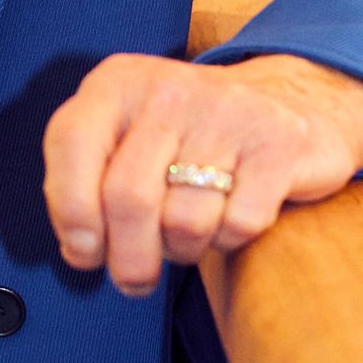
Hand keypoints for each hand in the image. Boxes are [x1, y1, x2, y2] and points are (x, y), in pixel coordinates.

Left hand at [42, 52, 362, 294]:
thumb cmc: (191, 137)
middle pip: (127, 198)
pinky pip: (238, 225)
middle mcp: (168, 89)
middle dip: (128, 259)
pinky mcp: (277, 143)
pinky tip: (230, 216)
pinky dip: (229, 240)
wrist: (292, 101)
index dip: (70, 212)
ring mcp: (226, 112)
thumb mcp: (128, 137)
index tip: (84, 252)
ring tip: (189, 232)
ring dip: (183, 250)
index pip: (71, 144)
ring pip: (184, 222)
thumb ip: (88, 183)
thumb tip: (79, 250)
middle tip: (136, 279)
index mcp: (118, 83)